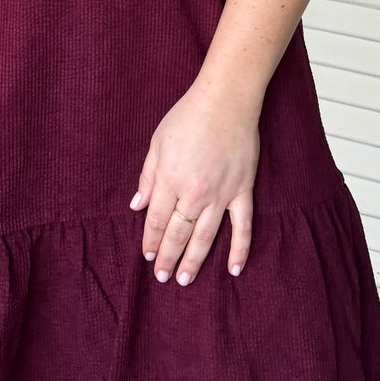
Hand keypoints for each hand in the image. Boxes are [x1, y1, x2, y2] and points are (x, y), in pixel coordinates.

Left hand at [130, 79, 258, 283]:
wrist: (226, 101)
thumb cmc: (188, 117)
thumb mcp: (157, 143)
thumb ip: (148, 178)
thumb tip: (137, 206)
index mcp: (170, 179)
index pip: (157, 220)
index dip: (150, 240)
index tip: (146, 255)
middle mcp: (194, 192)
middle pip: (178, 233)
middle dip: (167, 257)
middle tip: (161, 277)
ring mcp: (221, 194)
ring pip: (205, 236)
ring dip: (194, 260)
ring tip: (184, 280)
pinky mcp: (242, 191)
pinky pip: (242, 226)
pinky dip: (239, 249)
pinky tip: (233, 269)